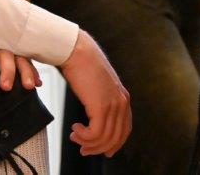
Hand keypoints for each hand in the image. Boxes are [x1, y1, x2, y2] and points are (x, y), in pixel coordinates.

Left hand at [0, 40, 41, 90]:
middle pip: (5, 52)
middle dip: (8, 70)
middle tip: (6, 87)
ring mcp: (4, 45)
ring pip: (18, 55)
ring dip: (25, 70)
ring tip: (29, 86)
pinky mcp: (11, 52)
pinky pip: (25, 59)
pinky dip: (32, 70)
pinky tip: (37, 83)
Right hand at [58, 30, 131, 157]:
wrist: (76, 50)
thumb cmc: (82, 63)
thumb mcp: (97, 84)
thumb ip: (101, 98)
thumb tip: (93, 112)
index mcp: (122, 98)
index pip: (124, 130)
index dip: (113, 144)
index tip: (101, 150)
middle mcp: (121, 103)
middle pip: (115, 138)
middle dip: (98, 148)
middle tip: (83, 149)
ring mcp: (113, 105)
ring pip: (104, 138)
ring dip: (87, 142)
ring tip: (75, 136)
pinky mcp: (101, 107)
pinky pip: (95, 134)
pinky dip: (84, 136)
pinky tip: (75, 129)